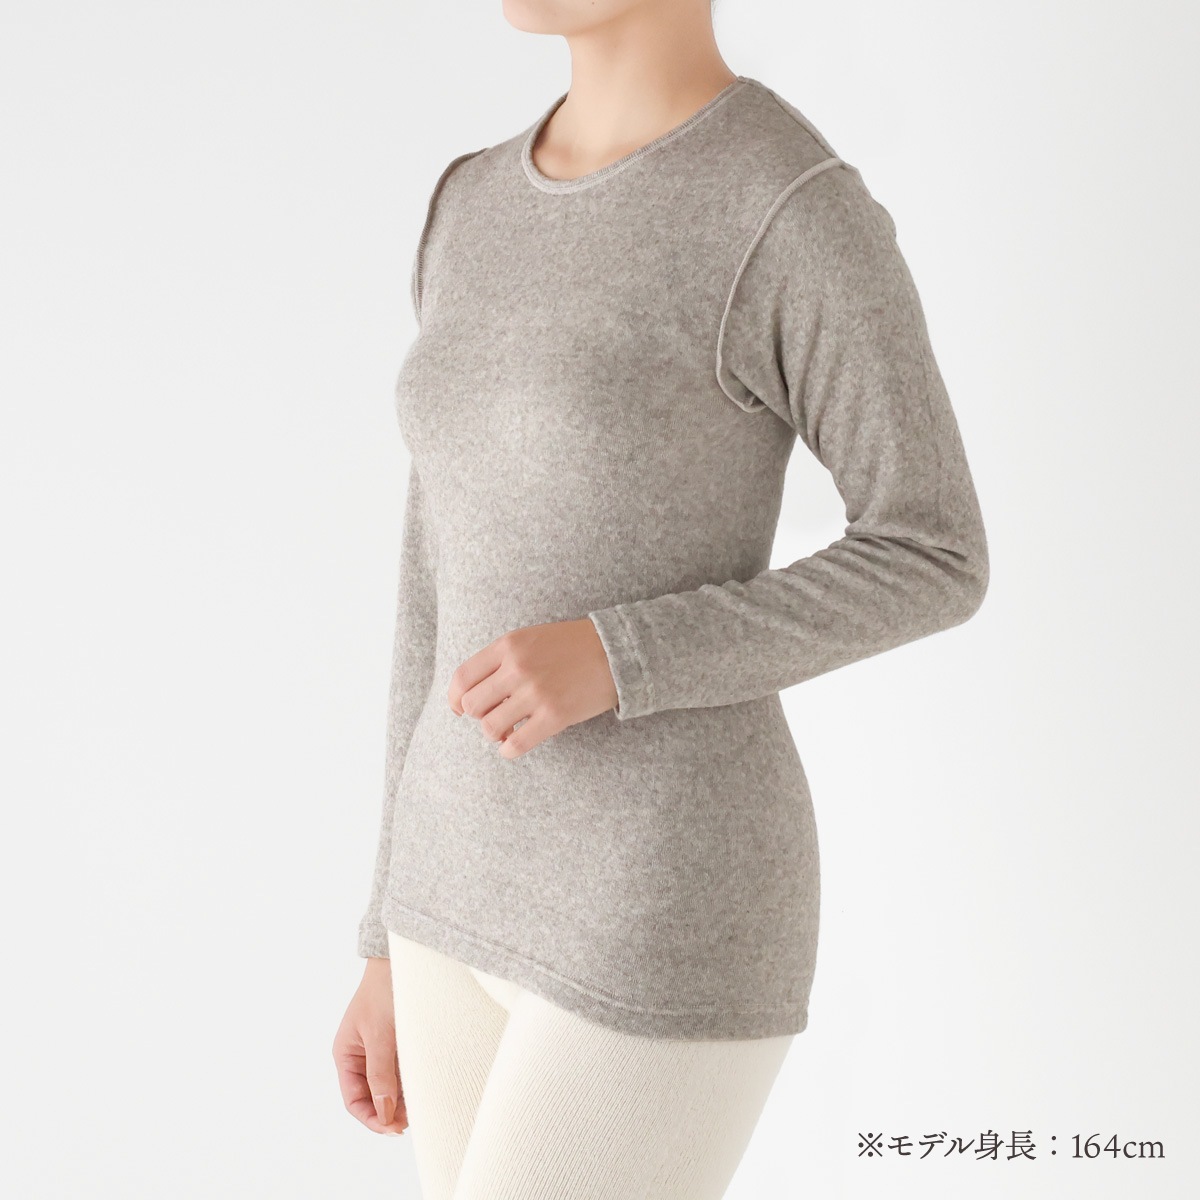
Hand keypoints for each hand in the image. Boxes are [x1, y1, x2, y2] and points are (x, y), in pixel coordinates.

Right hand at [332, 957, 408, 1135]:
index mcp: (345, 1055)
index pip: (354, 1100)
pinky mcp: (398, 1044)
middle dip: (389, 1112)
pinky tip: (423, 1089)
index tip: (394, 1128)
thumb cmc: (384, 992)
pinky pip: (401, 1072)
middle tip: (413, 1121)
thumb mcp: (380, 1035)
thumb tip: (385, 1113)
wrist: (402, 960)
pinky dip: (410, 1083)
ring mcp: (379, 1051)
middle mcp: (360, 1056)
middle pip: (372, 1098)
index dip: (372, 1118)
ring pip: (389, 1087)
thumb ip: (381, 1074)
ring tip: (421, 1107)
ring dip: (402, 1100)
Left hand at [448, 617, 617, 758]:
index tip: (459, 709)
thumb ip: (500, 660)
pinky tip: (515, 743)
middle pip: (472, 705)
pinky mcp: (555, 716)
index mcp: (508, 645)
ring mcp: (536, 693)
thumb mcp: (529, 639)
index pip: (462, 678)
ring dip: (494, 734)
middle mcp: (518, 668)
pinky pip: (515, 745)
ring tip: (507, 729)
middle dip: (478, 716)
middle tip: (494, 715)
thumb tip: (467, 696)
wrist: (615, 652)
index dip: (454, 699)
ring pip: (489, 727)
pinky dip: (508, 750)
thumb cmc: (569, 647)